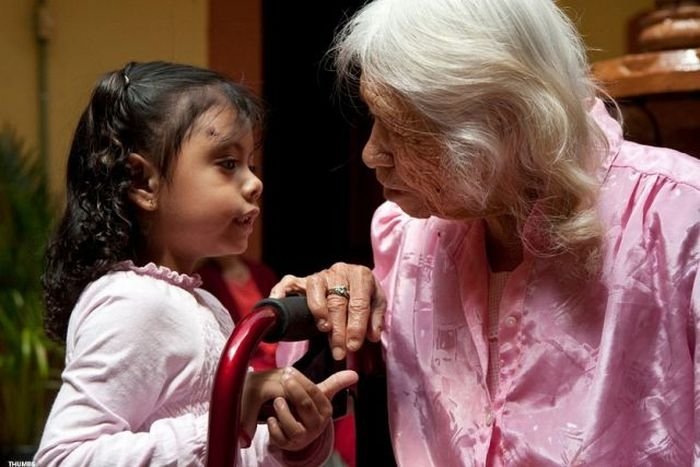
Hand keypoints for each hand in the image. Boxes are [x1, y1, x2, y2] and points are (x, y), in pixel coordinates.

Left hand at [240, 367, 357, 450]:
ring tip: (277, 400)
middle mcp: (316, 426)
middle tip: (283, 379)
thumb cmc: (310, 409)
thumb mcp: (322, 395)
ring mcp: (303, 437)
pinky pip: (280, 437)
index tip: (289, 371)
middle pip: (305, 406)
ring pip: (292, 426)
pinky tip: (271, 418)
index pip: (315, 393)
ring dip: (283, 411)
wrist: (300, 433)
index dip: (301, 381)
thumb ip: (336, 383)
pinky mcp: (288, 445)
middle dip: (294, 391)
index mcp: (325, 411)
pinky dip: (274, 427)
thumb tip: (355, 374)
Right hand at [270, 262, 385, 359]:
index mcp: (361, 275)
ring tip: (324, 331)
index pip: (359, 302)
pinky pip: (289, 283)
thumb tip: (372, 336)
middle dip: (339, 329)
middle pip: (337, 301)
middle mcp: (339, 271)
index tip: (353, 346)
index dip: (356, 326)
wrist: (352, 280)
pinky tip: (280, 303)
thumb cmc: (364, 295)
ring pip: (316, 292)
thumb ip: (376, 319)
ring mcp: (319, 274)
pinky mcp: (302, 279)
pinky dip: (282, 292)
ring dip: (319, 313)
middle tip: (339, 351)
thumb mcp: (377, 303)